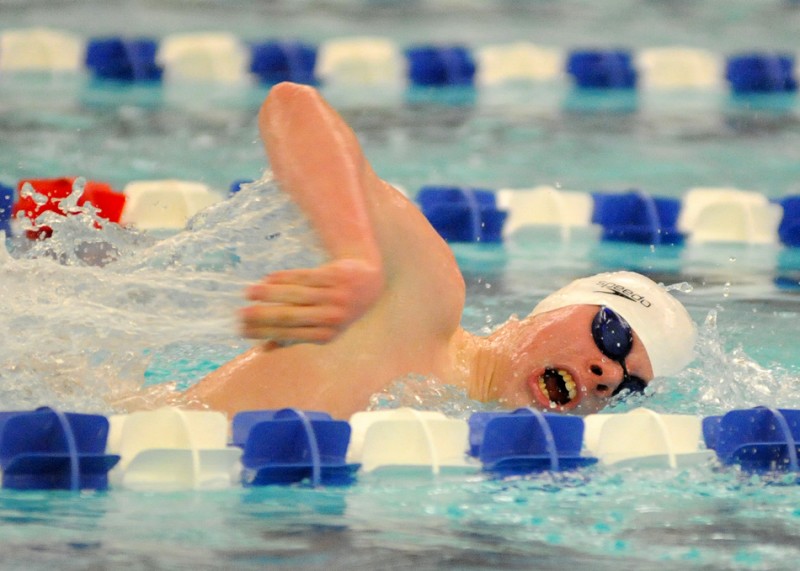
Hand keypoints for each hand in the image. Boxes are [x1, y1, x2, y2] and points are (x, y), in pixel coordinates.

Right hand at [240, 259, 383, 344]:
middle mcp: (331, 318)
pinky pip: (304, 277)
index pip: (289, 334)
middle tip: (241, 313)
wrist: (368, 282)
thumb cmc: (337, 308)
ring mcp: (334, 296)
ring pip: (295, 295)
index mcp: (326, 336)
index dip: (265, 332)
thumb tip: (264, 349)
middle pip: (290, 316)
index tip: (242, 330)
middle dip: (263, 315)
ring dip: (269, 294)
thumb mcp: (323, 328)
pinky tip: (268, 278)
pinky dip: (284, 278)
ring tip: (249, 292)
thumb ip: (296, 337)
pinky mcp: (335, 276)